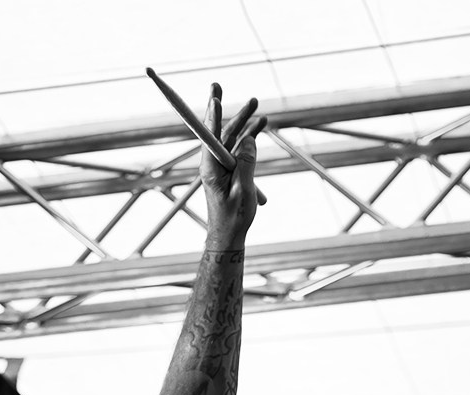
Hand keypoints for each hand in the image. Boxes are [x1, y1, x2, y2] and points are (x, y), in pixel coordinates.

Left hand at [200, 83, 263, 241]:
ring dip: (243, 122)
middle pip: (218, 131)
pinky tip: (260, 128)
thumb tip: (250, 140)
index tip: (213, 98)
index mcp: (211, 168)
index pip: (210, 136)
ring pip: (231, 138)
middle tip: (216, 85)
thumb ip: (247, 164)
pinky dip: (249, 138)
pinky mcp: (229, 170)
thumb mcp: (244, 191)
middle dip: (224, 108)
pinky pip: (238, 149)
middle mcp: (213, 163)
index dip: (211, 116)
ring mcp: (221, 166)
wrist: (229, 235)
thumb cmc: (234, 217)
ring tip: (256, 106)